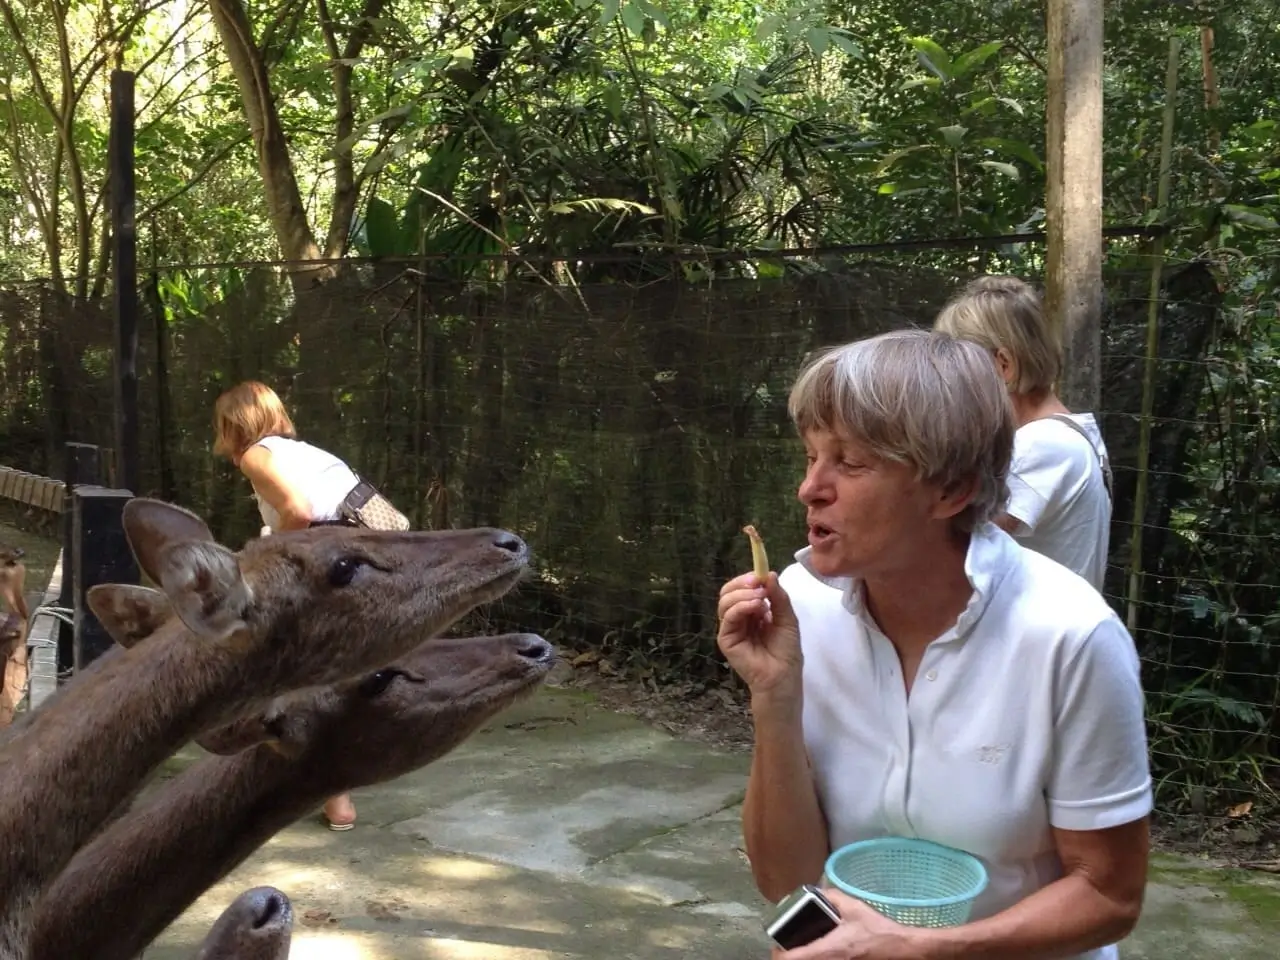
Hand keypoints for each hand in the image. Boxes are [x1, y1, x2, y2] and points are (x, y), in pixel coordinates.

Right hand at [716, 570, 801, 695]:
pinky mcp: (726, 639)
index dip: (748, 578)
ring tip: (760, 597)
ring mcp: (731, 628)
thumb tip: (769, 574)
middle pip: (728, 592)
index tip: (761, 574)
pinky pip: (728, 617)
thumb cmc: (786, 651)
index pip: (741, 588)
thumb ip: (778, 597)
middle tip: (758, 583)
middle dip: (742, 583)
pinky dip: (740, 607)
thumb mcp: (787, 618)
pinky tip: (755, 607)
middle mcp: (738, 618)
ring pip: (725, 602)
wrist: (783, 676)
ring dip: (742, 594)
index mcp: (751, 611)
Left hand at [773, 890, 929, 959]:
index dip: (778, 955)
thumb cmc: (878, 930)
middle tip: (787, 949)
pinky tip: (820, 953)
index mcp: (828, 950)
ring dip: (803, 959)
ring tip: (801, 950)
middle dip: (789, 958)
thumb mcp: (854, 907)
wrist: (901, 949)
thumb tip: (818, 891)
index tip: (777, 947)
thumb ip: (832, 897)